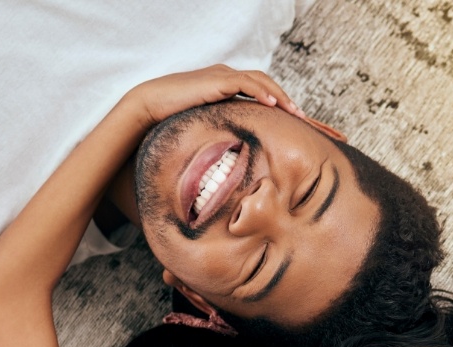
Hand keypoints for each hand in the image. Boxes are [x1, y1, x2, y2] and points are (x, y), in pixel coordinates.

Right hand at [126, 64, 304, 126]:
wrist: (149, 106)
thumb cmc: (172, 121)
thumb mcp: (205, 130)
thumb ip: (221, 136)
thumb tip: (233, 163)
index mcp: (227, 88)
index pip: (261, 92)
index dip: (280, 106)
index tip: (296, 124)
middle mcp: (228, 77)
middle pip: (267, 84)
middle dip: (288, 101)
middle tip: (303, 118)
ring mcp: (223, 76)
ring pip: (261, 81)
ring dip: (281, 96)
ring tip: (295, 113)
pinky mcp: (216, 80)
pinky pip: (245, 83)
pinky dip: (261, 92)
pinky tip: (273, 104)